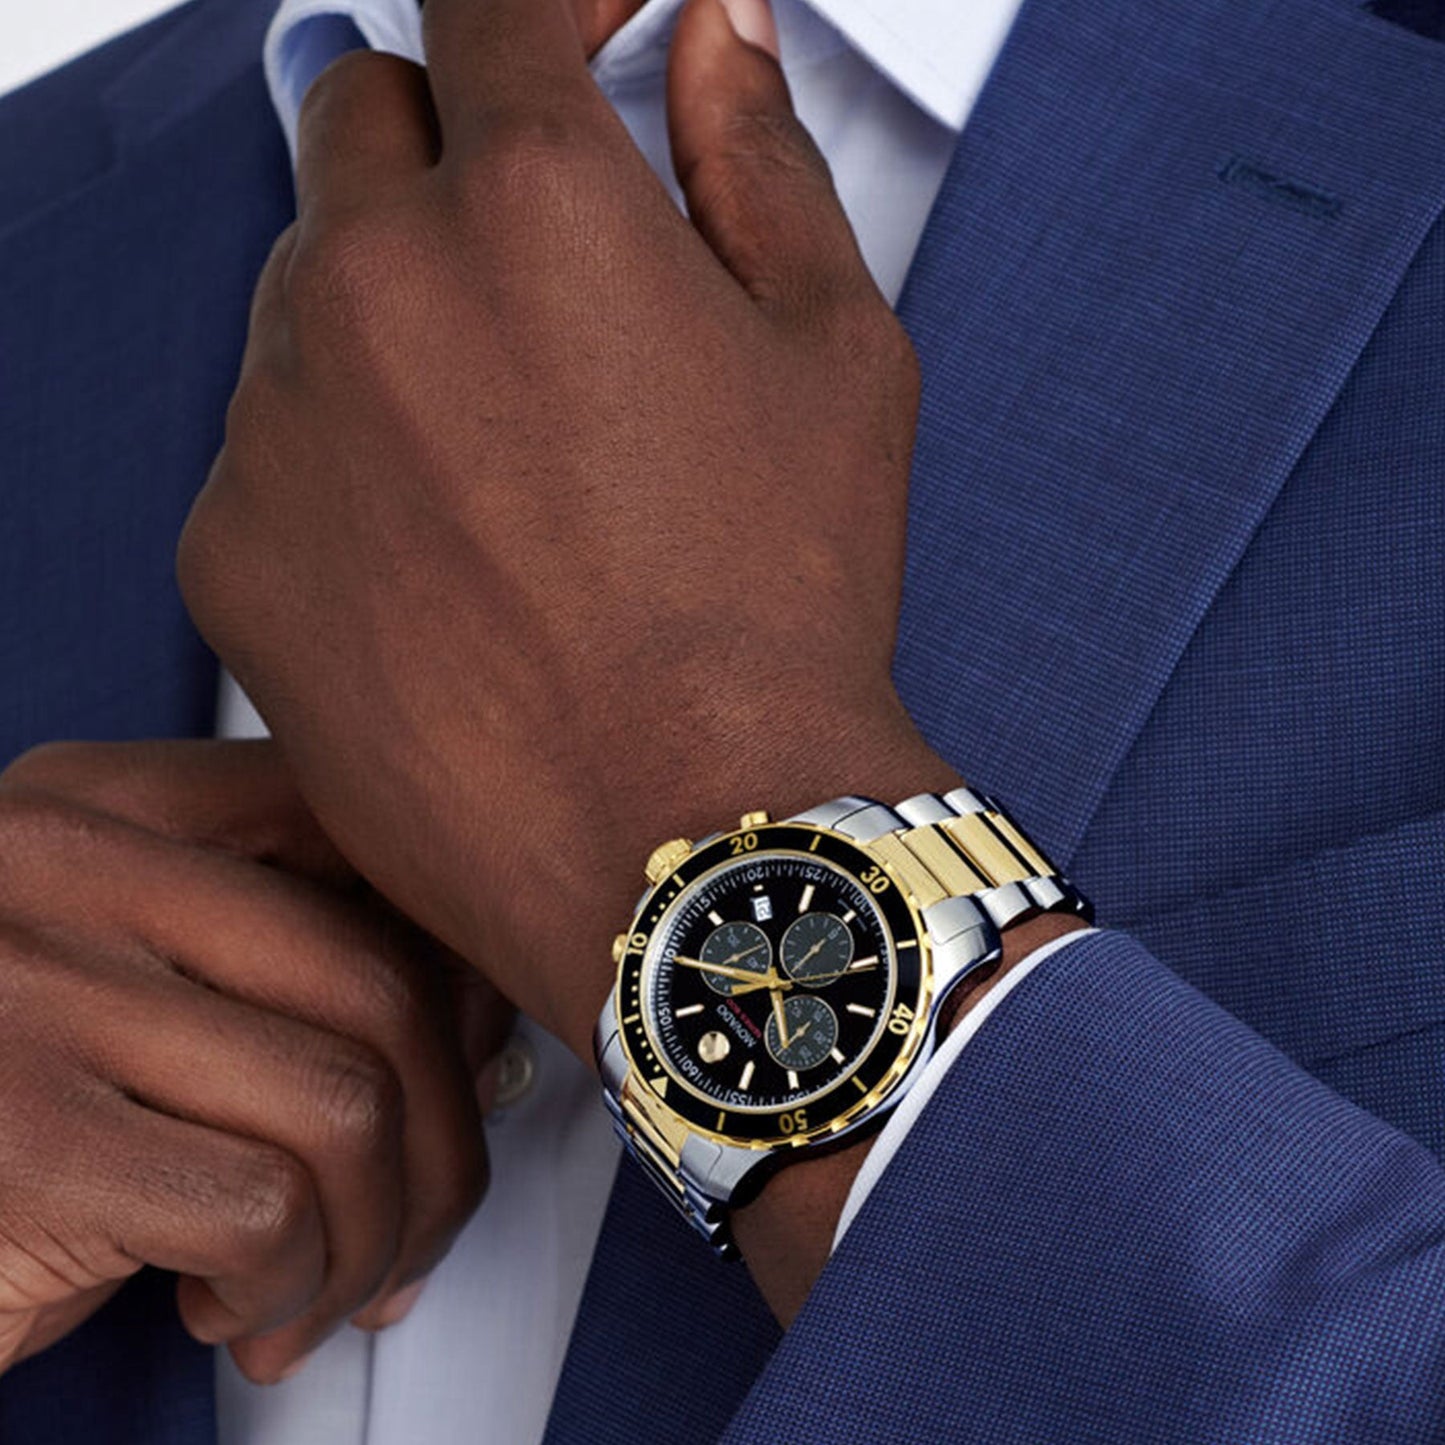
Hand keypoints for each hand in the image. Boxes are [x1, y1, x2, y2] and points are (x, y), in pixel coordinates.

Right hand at [0, 741, 506, 1382]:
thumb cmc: (13, 1113)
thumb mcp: (149, 994)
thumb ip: (288, 965)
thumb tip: (489, 1028)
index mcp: (105, 803)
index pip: (361, 841)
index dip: (458, 971)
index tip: (467, 1066)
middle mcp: (62, 864)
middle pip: (380, 984)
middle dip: (440, 1144)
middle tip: (411, 1229)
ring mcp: (31, 991)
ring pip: (345, 1104)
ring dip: (366, 1236)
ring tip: (311, 1286)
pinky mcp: (20, 1140)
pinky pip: (265, 1210)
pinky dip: (285, 1288)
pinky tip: (226, 1307)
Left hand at [177, 0, 958, 1063]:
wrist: (687, 839)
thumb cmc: (774, 618)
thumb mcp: (833, 357)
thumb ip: (760, 162)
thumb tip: (715, 43)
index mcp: (536, 204)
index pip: (493, 3)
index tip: (579, 23)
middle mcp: (376, 285)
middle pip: (364, 120)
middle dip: (450, 155)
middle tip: (539, 257)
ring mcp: (280, 420)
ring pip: (305, 290)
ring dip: (393, 318)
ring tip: (513, 454)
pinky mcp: (229, 552)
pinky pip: (264, 449)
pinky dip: (338, 462)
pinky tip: (446, 554)